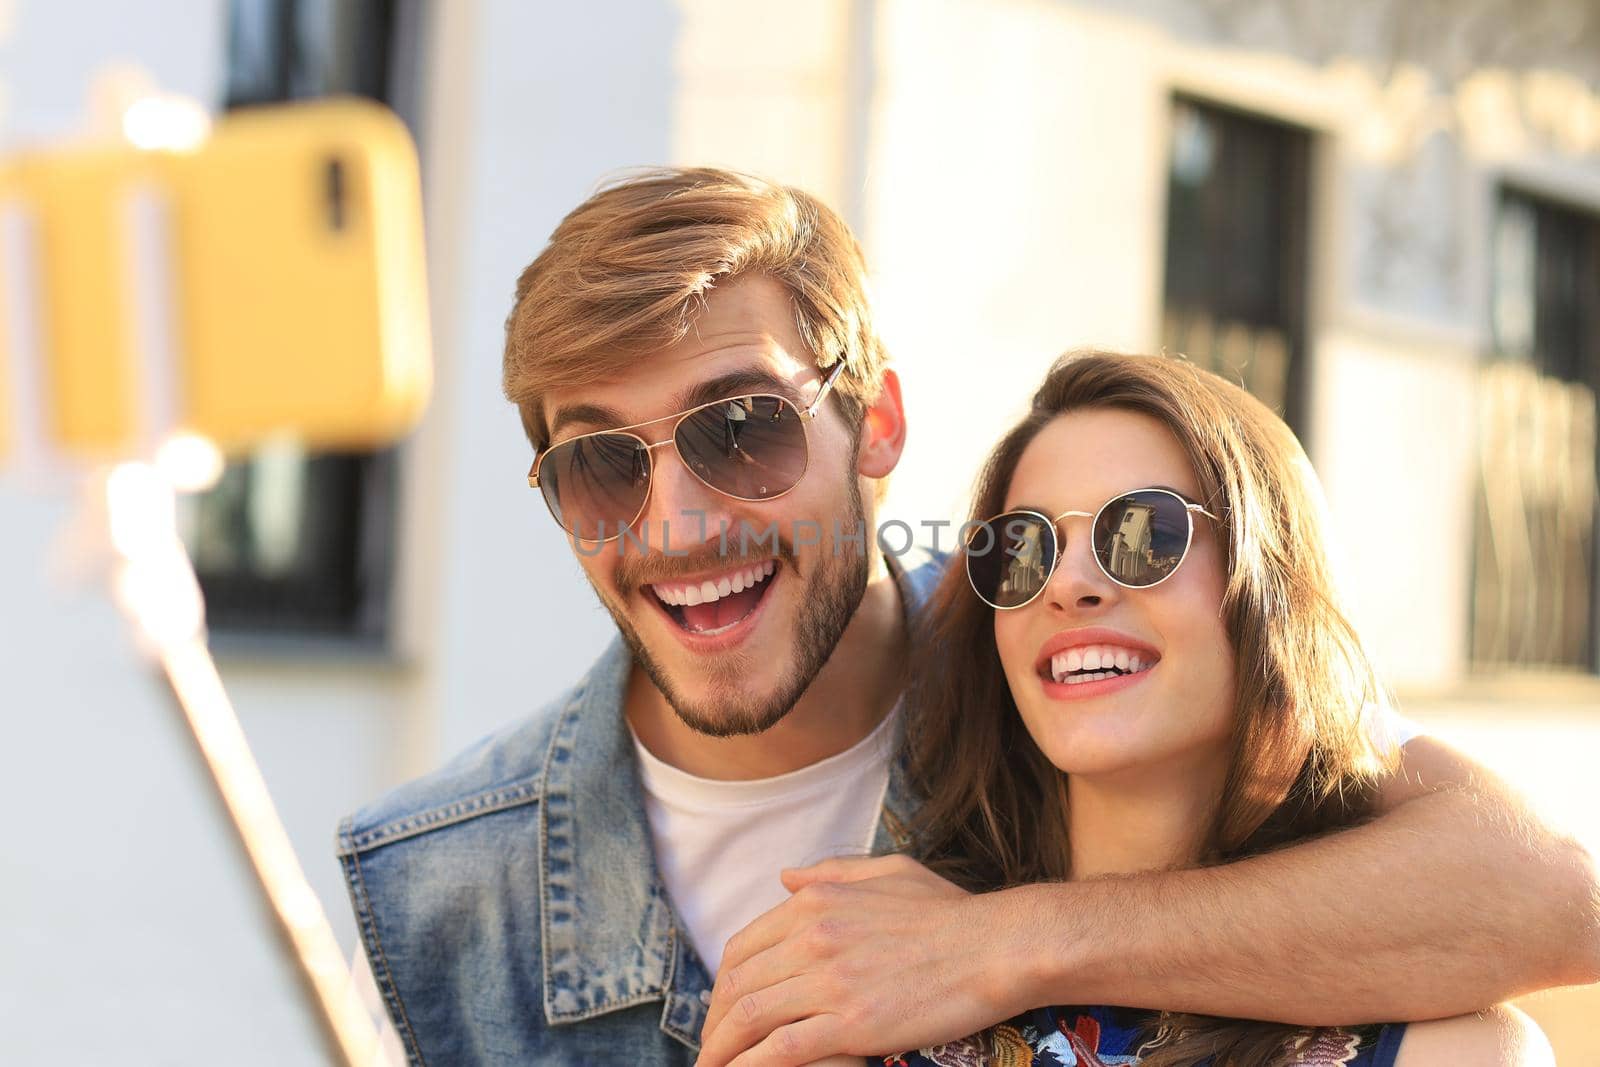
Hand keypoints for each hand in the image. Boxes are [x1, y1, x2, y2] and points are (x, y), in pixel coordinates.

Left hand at [694, 855, 1020, 1066]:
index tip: (723, 1011)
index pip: (744, 946)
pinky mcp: (851, 1023)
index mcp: (817, 902)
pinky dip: (752, 1066)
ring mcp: (830, 981)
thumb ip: (832, 874)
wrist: (998, 946)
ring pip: (750, 1017)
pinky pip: (781, 1050)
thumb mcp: (890, 872)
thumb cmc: (952, 913)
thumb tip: (785, 877)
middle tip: (711, 1050)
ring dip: (722, 1050)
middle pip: (737, 985)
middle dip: (714, 1024)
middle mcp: (813, 936)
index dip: (723, 985)